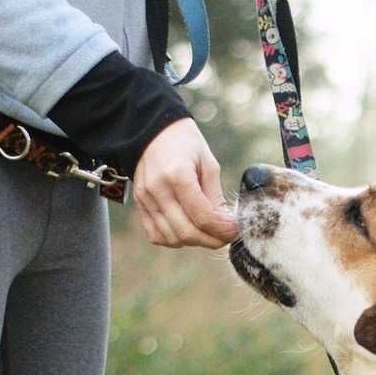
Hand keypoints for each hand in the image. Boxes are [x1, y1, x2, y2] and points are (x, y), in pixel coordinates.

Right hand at [135, 118, 238, 248]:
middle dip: (212, 240)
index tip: (236, 230)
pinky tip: (189, 230)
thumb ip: (215, 196)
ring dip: (195, 242)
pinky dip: (175, 240)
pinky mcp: (139, 205)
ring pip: (172, 238)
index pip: (202, 216)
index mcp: (177, 175)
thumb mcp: (209, 164)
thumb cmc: (186, 145)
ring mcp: (145, 199)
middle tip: (227, 236)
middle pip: (186, 232)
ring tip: (209, 233)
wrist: (154, 132)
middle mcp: (157, 189)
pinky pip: (156, 235)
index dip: (222, 229)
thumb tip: (226, 225)